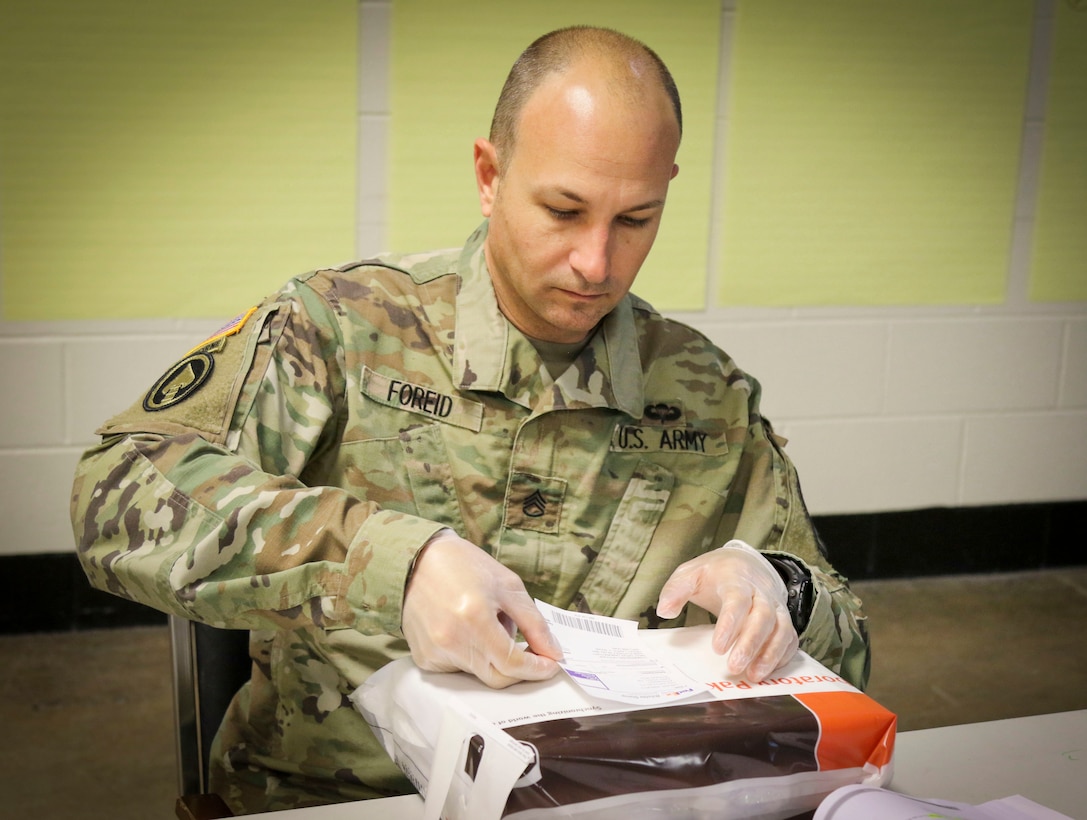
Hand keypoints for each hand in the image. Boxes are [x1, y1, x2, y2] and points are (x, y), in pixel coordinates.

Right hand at [401, 531, 563, 688]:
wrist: (417, 560)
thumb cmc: (464, 566)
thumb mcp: (508, 585)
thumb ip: (534, 623)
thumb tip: (553, 653)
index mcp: (474, 618)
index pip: (513, 663)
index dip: (537, 668)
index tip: (551, 665)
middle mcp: (451, 640)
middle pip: (498, 678)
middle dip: (520, 669)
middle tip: (530, 650)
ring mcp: (435, 652)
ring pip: (480, 675)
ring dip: (494, 658)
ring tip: (488, 625)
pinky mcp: (424, 658)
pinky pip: (459, 670)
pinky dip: (473, 657)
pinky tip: (468, 631)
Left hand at [656, 540, 797, 681]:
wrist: (743, 564)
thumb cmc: (713, 573)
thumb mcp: (689, 574)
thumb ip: (675, 590)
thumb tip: (665, 610)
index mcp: (736, 579)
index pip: (737, 600)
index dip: (730, 624)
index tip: (717, 648)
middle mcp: (760, 593)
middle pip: (763, 617)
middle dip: (751, 644)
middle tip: (734, 667)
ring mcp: (775, 606)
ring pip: (782, 629)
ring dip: (770, 654)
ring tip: (754, 676)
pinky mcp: (782, 619)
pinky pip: (789, 638)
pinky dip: (782, 656)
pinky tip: (768, 671)